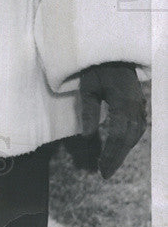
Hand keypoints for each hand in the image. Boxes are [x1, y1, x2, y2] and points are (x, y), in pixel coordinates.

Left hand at [79, 62, 145, 177]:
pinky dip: (129, 140)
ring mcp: (139, 105)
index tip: (102, 168)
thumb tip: (87, 137)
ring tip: (110, 163)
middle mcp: (135, 107)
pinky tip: (121, 147)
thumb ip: (89, 112)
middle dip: (117, 157)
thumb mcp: (88, 88)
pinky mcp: (139, 104)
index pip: (118, 135)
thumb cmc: (96, 69)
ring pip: (135, 134)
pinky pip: (138, 127)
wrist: (113, 54)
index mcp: (123, 103)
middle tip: (105, 172)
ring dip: (123, 150)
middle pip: (128, 138)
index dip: (111, 154)